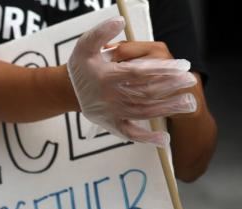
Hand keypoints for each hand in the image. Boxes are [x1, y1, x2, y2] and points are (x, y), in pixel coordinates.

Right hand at [67, 17, 197, 146]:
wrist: (67, 90)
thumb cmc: (81, 66)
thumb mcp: (85, 45)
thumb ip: (101, 32)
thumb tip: (120, 21)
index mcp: (105, 77)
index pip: (138, 72)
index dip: (162, 69)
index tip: (183, 65)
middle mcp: (109, 97)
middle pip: (145, 92)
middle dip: (170, 86)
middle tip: (190, 80)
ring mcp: (111, 112)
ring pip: (143, 112)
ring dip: (167, 108)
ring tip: (188, 102)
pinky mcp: (110, 124)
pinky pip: (130, 133)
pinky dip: (146, 138)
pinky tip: (165, 139)